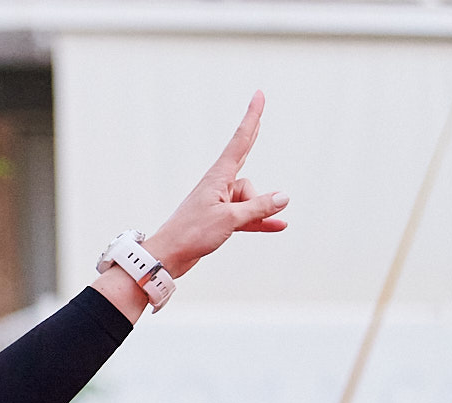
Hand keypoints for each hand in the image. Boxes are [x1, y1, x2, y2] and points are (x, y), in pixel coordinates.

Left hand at [144, 92, 289, 276]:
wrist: (167, 257)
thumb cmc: (191, 235)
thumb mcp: (230, 219)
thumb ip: (259, 208)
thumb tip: (284, 197)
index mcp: (218, 177)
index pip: (240, 141)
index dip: (252, 117)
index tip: (258, 95)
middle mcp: (218, 185)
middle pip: (243, 156)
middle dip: (253, 135)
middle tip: (258, 108)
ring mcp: (219, 201)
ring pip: (250, 199)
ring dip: (259, 213)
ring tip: (265, 224)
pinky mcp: (219, 219)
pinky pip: (246, 215)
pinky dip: (260, 221)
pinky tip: (278, 225)